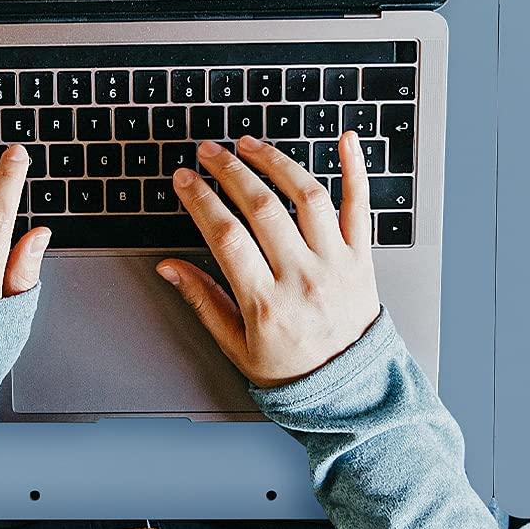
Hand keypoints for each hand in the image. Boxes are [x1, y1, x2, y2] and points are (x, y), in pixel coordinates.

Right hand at [156, 133, 379, 387]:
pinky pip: (360, 207)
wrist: (349, 389)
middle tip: (209, 151)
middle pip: (262, 208)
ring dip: (276, 162)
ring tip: (250, 144)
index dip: (200, 201)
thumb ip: (203, 301)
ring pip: (307, 197)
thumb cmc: (290, 370)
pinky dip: (356, 169)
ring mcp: (335, 264)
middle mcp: (303, 278)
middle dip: (229, 171)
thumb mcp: (236, 347)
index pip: (226, 237)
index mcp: (266, 304)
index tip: (184, 179)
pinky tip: (345, 139)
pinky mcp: (361, 257)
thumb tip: (168, 267)